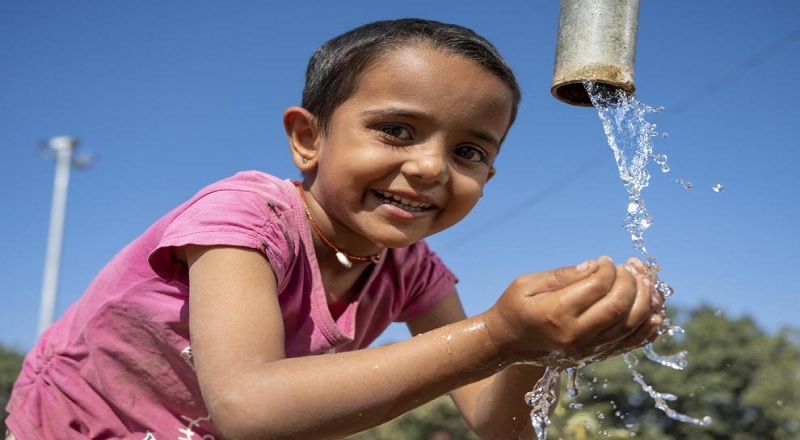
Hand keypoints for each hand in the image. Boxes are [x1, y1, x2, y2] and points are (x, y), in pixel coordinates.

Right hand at [481, 256, 662, 366]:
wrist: (504, 344)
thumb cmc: (513, 308)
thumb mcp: (527, 284)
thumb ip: (562, 275)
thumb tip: (595, 265)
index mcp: (556, 312)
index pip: (598, 286)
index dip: (609, 268)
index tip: (606, 259)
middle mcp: (575, 334)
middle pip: (619, 307)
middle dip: (632, 282)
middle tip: (630, 267)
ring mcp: (586, 349)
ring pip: (630, 326)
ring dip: (645, 301)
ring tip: (646, 281)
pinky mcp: (592, 356)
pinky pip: (628, 345)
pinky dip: (647, 329)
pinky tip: (655, 311)